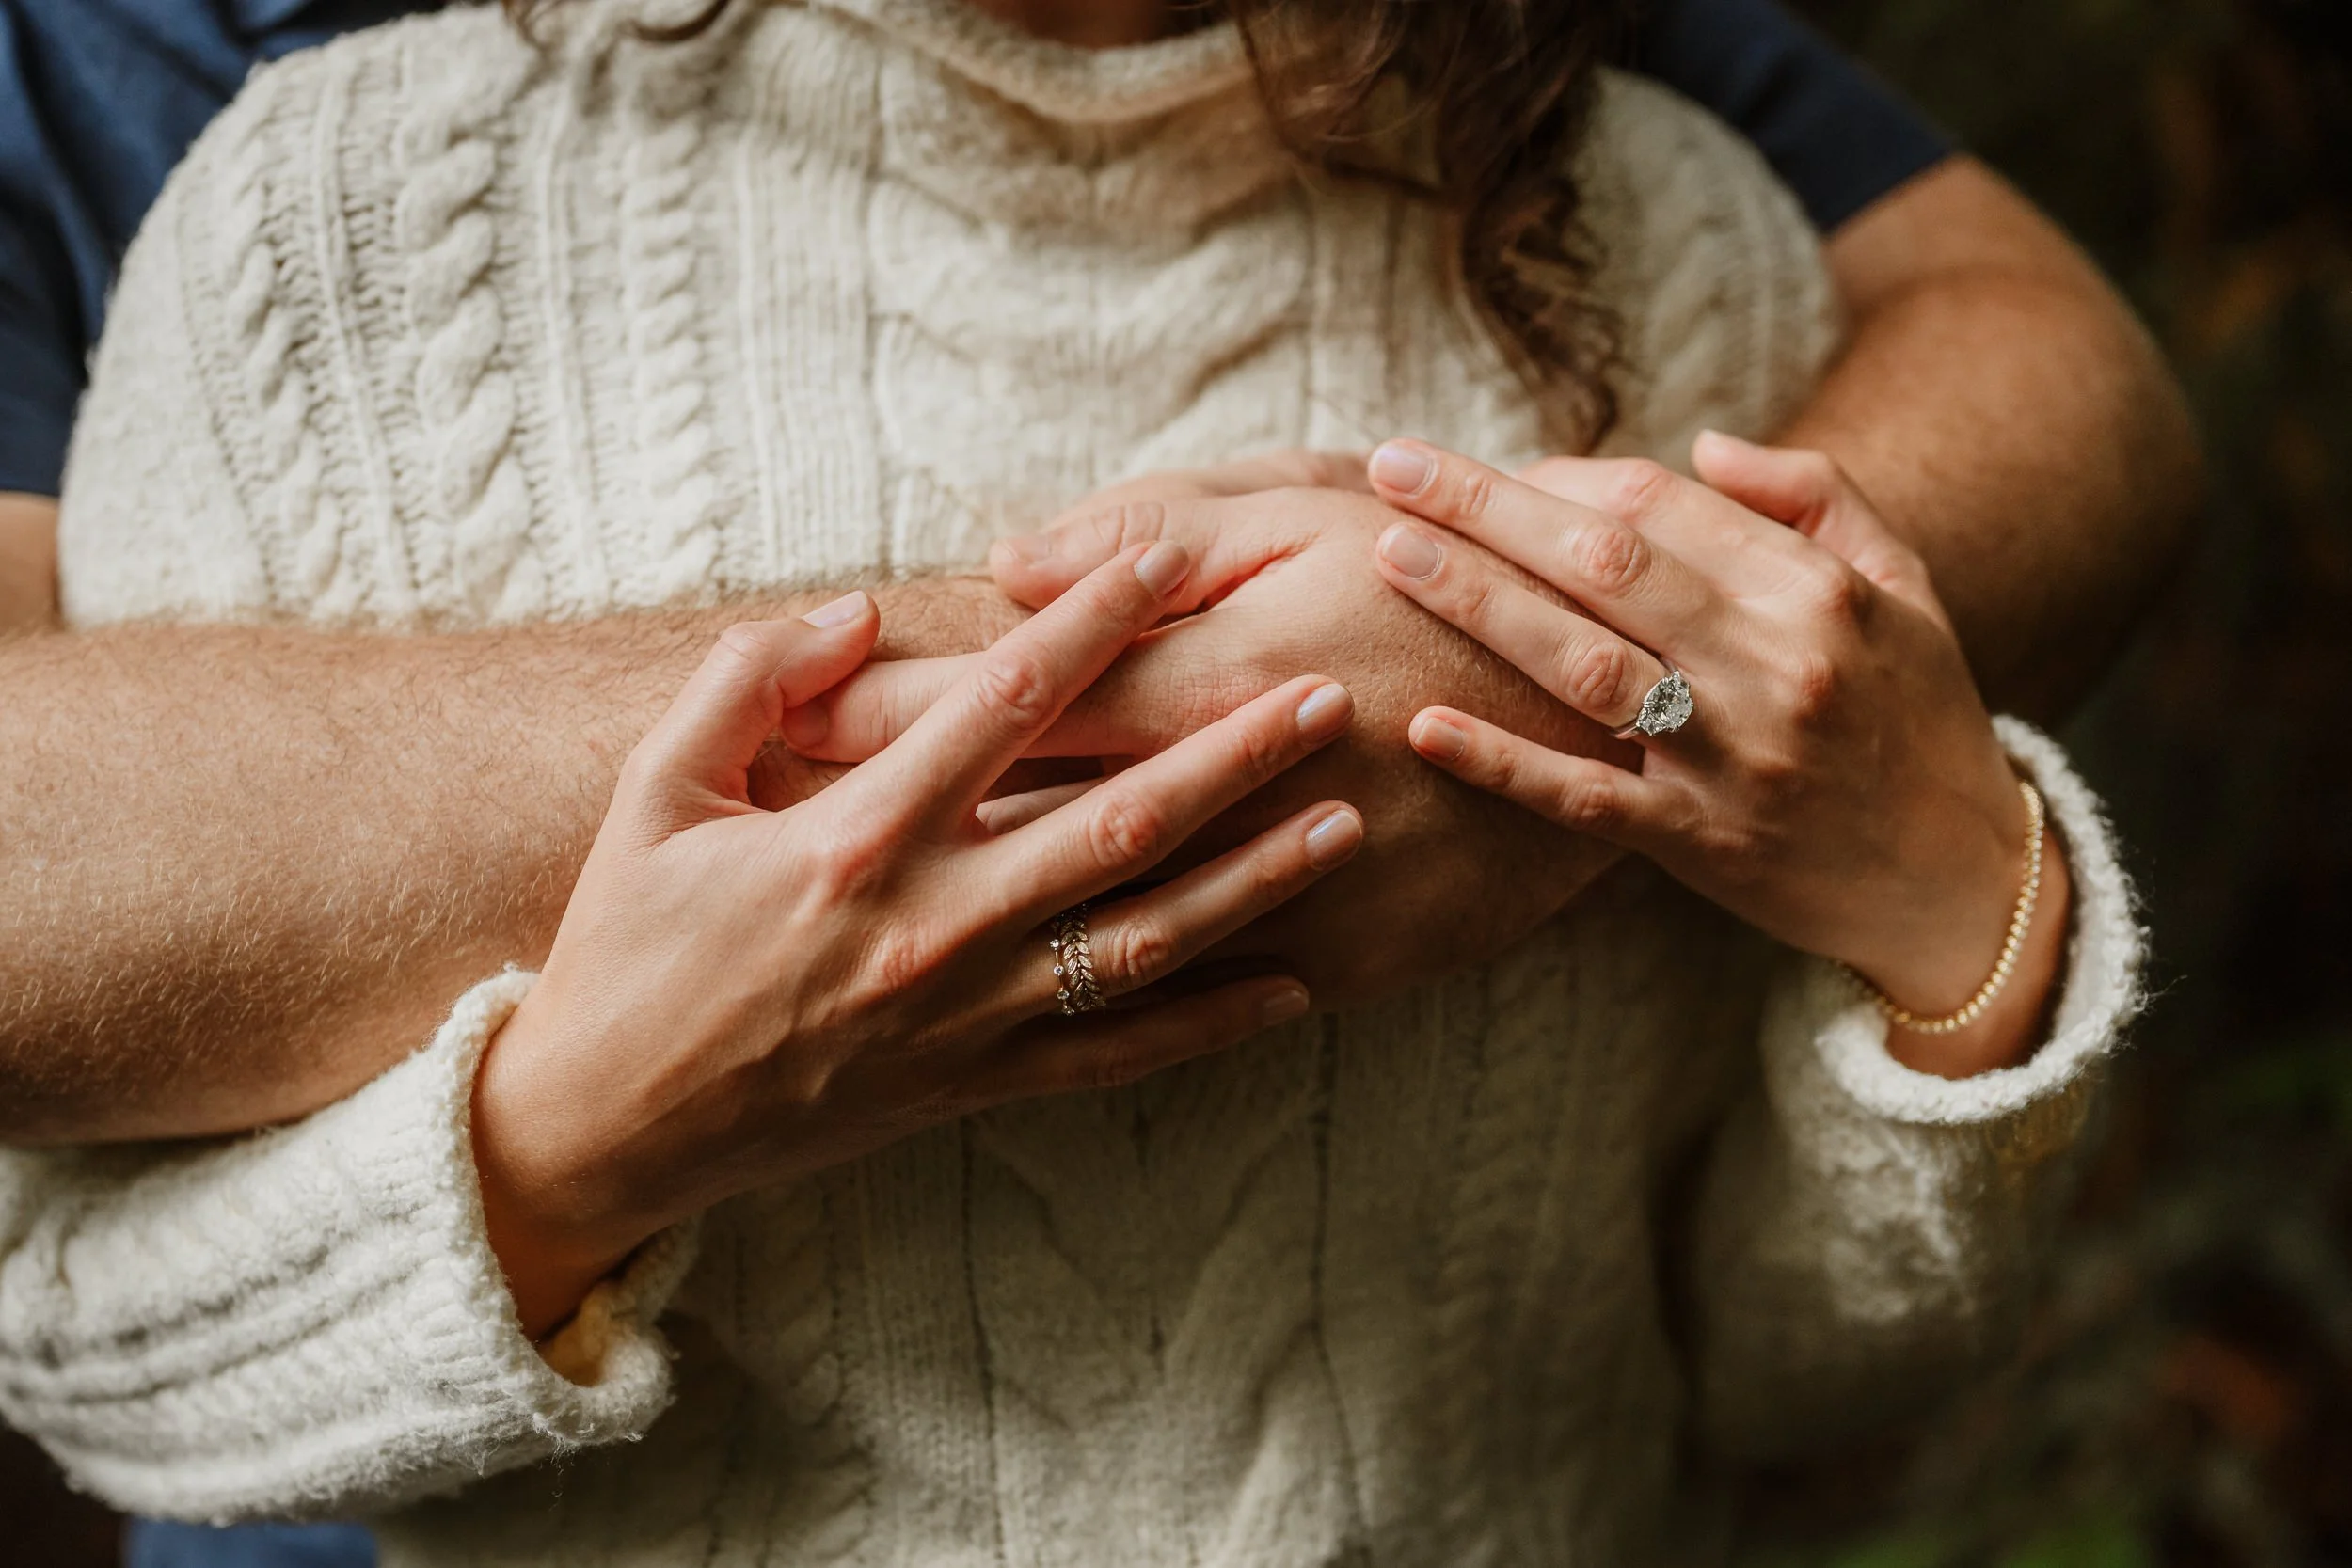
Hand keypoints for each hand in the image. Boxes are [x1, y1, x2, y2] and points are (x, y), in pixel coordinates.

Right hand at [472, 545, 1365, 1334]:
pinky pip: (1114, 1057)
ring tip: (1346, 821)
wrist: (604, 1127)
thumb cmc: (625, 945)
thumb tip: (862, 612)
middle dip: (1232, 749)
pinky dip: (1208, 1026)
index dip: (1093, 620)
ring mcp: (963, 1016)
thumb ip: (748, 683)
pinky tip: (1298, 991)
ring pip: (1142, 939)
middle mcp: (929, 926)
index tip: (1168, 559)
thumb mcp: (651, 793)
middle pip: (1116, 820)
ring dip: (1253, 879)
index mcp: (849, 840)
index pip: (1002, 704)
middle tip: (1327, 689)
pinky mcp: (973, 1086)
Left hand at [779, 480, 1631, 1007]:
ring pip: (1084, 928)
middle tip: (765, 835)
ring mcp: (1270, 904)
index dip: (875, 704)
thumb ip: (1147, 536)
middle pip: (1009, 822)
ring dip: (965, 931)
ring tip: (851, 946)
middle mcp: (1211, 810)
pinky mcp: (1337, 968)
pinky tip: (1026, 1019)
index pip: (991, 699)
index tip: (776, 716)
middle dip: (880, 826)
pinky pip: (1196, 1004)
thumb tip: (1008, 567)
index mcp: (1193, 682)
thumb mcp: (1304, 508)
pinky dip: (1105, 1005)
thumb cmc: (1450, 574)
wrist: (1628, 702)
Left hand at [1365, 434, 2072, 1078]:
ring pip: (1585, 665)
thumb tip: (1701, 439)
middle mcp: (1775, 664)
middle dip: (1487, 509)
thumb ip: (1815, 494)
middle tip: (1392, 468)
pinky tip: (1426, 725)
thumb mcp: (1904, 585)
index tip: (1482, 473)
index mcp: (1816, 589)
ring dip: (1481, 606)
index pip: (1659, 503)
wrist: (1968, 881)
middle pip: (1604, 563)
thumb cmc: (1920, 715)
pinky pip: (1587, 799)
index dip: (1559, 477)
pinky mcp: (1704, 846)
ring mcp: (1735, 759)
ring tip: (1393, 557)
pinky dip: (1504, 763)